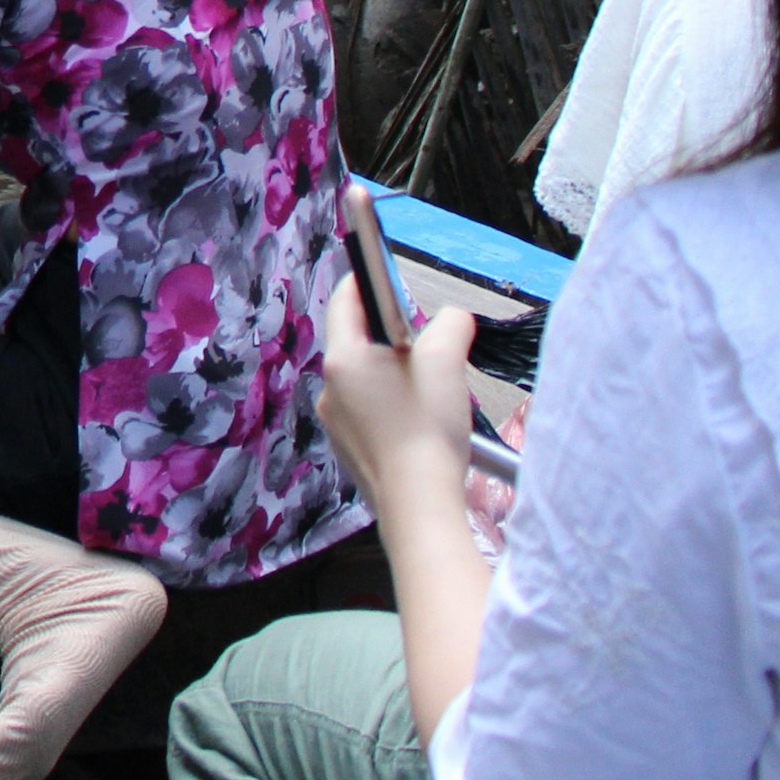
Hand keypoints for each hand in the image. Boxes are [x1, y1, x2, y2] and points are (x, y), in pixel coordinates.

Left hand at [317, 275, 478, 506]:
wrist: (419, 504)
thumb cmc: (428, 428)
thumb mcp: (446, 362)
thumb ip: (450, 326)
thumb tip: (452, 318)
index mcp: (343, 359)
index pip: (345, 301)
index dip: (365, 282)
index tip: (384, 274)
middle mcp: (328, 388)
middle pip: (355, 342)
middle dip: (389, 334)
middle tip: (425, 339)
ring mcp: (334, 422)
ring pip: (362, 379)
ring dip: (390, 372)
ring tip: (428, 387)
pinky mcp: (348, 450)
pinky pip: (366, 412)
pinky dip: (388, 405)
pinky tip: (419, 423)